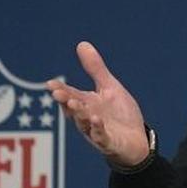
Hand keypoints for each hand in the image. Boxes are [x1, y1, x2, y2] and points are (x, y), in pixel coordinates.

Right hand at [47, 41, 151, 166]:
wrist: (136, 140)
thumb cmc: (120, 114)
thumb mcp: (110, 88)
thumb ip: (95, 69)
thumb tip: (82, 44)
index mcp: (87, 104)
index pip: (71, 95)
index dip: (61, 90)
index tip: (50, 84)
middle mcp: (88, 118)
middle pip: (74, 110)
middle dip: (66, 101)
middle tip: (58, 93)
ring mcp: (97, 132)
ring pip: (85, 124)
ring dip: (79, 114)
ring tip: (75, 103)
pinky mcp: (109, 143)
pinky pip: (101, 137)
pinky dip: (98, 129)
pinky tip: (97, 120)